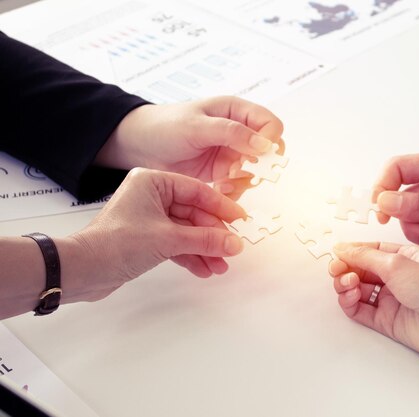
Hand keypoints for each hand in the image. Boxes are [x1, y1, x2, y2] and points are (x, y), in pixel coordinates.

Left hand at [64, 168, 245, 301]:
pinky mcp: (146, 238)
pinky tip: (204, 269)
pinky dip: (190, 255)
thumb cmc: (114, 244)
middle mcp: (151, 196)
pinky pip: (176, 244)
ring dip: (204, 249)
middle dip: (213, 235)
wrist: (82, 270)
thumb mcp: (168, 239)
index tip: (240, 220)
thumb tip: (234, 242)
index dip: (221, 208)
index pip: (197, 191)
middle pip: (194, 213)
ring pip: (187, 231)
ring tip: (220, 266)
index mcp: (153, 181)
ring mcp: (148, 218)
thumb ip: (205, 240)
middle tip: (231, 249)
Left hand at [96, 96, 284, 199]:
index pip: (270, 124)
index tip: (259, 156)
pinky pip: (239, 185)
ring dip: (244, 181)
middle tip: (240, 172)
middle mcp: (238, 132)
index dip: (270, 140)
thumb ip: (231, 133)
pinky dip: (233, 191)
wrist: (139, 146)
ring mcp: (231, 154)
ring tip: (224, 183)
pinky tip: (218, 189)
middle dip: (257, 165)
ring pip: (255, 171)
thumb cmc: (164, 126)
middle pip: (267, 151)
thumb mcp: (197, 126)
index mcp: (236, 111)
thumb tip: (264, 145)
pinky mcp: (222, 172)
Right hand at [330, 241, 418, 416]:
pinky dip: (349, 302)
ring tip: (347, 284)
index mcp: (405, 256)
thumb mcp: (398, 264)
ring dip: (345, 284)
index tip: (337, 252)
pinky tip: (350, 296)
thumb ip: (366, 257)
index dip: (352, 251)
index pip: (371, 249)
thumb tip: (343, 249)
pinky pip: (359, 309)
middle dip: (345, 267)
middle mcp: (397, 276)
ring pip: (357, 288)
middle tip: (336, 269)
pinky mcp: (385, 318)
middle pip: (361, 268)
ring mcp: (390, 297)